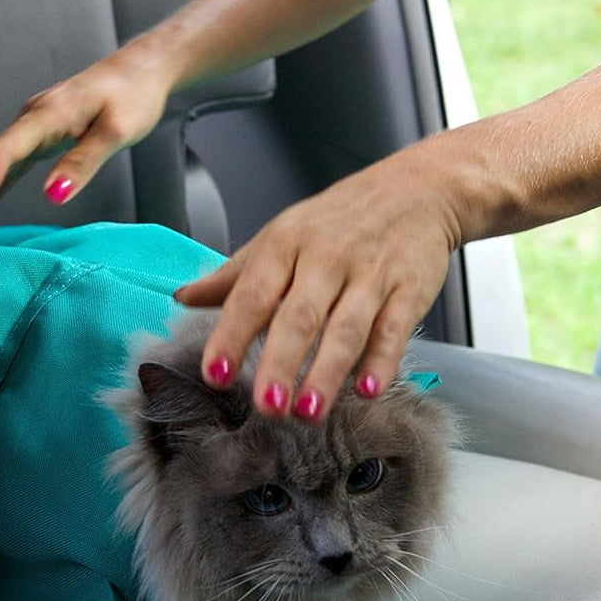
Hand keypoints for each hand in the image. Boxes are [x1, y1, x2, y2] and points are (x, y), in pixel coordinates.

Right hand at [0, 40, 178, 237]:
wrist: (140, 70)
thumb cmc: (134, 96)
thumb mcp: (116, 132)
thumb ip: (83, 162)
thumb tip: (52, 195)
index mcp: (48, 114)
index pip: (4, 152)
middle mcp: (33, 117)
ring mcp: (34, 125)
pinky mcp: (41, 133)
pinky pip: (9, 162)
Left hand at [174, 154, 460, 422]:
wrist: (418, 188)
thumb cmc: (341, 218)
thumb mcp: (281, 236)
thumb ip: (233, 275)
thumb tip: (183, 298)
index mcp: (285, 244)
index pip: (251, 294)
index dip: (231, 335)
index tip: (214, 372)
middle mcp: (326, 258)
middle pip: (298, 316)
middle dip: (280, 363)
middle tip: (266, 406)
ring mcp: (370, 274)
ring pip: (345, 328)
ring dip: (326, 373)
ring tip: (308, 411)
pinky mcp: (409, 289)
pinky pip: (394, 329)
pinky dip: (382, 361)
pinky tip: (368, 390)